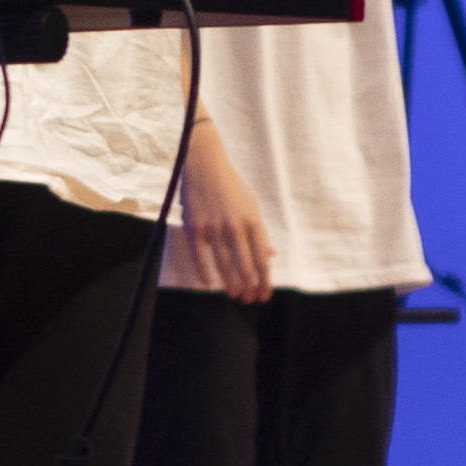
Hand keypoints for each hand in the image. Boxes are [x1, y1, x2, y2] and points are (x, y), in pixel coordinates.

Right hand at [169, 131, 276, 299]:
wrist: (205, 166)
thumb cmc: (231, 185)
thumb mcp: (252, 205)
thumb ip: (260, 232)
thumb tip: (270, 255)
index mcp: (252, 221)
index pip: (261, 258)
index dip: (264, 280)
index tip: (265, 294)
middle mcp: (235, 227)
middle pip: (245, 266)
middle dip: (250, 286)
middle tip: (250, 300)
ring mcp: (214, 228)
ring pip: (224, 264)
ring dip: (231, 283)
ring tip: (235, 296)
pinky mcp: (194, 228)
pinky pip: (199, 257)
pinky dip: (204, 272)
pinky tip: (208, 283)